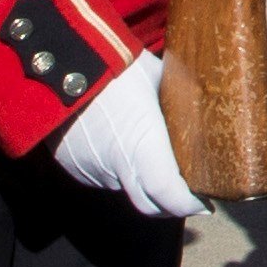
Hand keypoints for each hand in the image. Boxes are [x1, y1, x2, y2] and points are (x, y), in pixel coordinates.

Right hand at [49, 53, 208, 219]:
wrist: (62, 61)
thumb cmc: (117, 65)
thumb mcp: (161, 78)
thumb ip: (180, 102)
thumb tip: (205, 104)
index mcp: (142, 146)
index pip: (170, 196)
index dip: (189, 203)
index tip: (204, 202)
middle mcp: (116, 167)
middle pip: (149, 205)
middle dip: (170, 204)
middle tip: (187, 191)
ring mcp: (90, 169)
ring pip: (124, 187)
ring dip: (140, 180)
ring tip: (150, 153)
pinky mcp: (71, 165)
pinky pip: (100, 176)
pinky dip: (115, 169)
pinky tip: (120, 143)